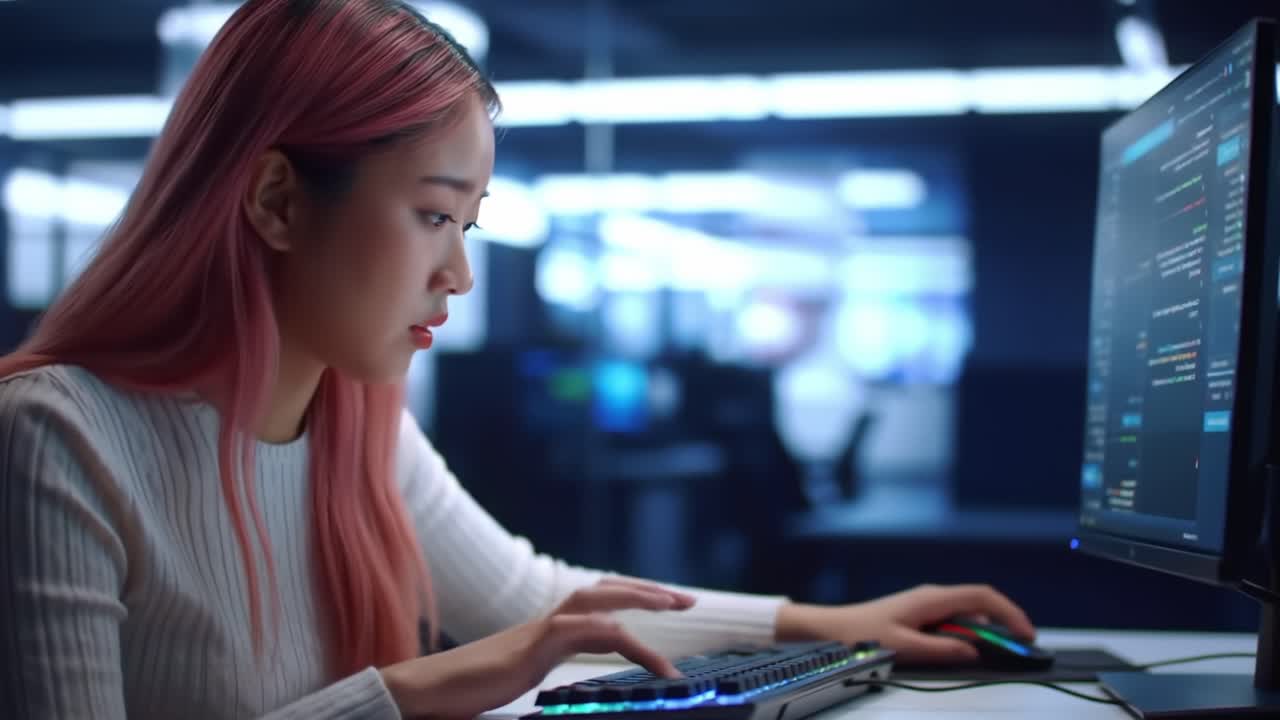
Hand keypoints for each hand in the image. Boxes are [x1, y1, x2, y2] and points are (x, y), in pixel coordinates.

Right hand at [381, 577, 695, 717]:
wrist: (426, 691)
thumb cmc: (466, 690)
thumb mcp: (519, 680)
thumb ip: (544, 671)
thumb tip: (567, 685)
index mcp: (546, 631)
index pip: (598, 605)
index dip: (633, 601)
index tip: (666, 608)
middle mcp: (547, 622)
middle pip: (605, 590)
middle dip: (648, 590)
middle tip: (686, 599)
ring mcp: (540, 630)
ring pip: (599, 599)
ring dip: (640, 598)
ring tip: (674, 606)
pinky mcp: (535, 646)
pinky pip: (588, 632)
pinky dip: (625, 640)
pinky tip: (647, 653)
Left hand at [775, 583, 1035, 664]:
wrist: (831, 630)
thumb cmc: (860, 633)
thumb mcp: (904, 647)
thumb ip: (941, 651)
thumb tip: (973, 652)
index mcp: (932, 599)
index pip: (983, 597)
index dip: (1010, 613)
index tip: (1026, 634)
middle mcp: (932, 598)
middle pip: (980, 607)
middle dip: (1001, 627)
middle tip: (1015, 651)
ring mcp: (927, 607)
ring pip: (967, 618)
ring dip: (982, 636)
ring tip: (990, 656)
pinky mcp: (920, 617)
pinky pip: (953, 625)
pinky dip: (965, 639)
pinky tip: (963, 653)